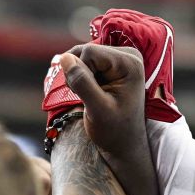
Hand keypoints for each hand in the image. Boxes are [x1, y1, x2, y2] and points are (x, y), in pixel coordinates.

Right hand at [59, 44, 147, 161]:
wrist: (123, 143)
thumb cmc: (114, 131)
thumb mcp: (97, 109)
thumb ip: (82, 83)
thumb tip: (64, 58)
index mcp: (130, 63)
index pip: (90, 52)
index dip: (80, 72)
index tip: (90, 96)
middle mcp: (128, 55)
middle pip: (85, 51)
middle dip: (79, 73)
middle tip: (89, 97)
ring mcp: (120, 58)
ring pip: (82, 55)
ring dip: (78, 75)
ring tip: (90, 95)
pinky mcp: (111, 63)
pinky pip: (84, 60)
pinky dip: (80, 76)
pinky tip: (91, 91)